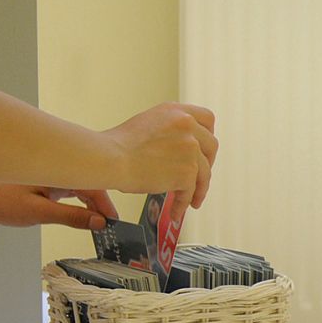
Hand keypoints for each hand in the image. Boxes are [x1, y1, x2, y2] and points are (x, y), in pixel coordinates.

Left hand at [0, 178, 118, 230]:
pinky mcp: (41, 179)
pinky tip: (81, 213)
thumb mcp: (38, 212)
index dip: (105, 202)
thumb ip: (70, 217)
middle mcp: (53, 166)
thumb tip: (99, 222)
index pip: (90, 181)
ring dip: (89, 201)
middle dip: (100, 201)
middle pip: (86, 180)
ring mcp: (47, 172)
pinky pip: (66, 187)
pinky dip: (76, 200)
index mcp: (55, 169)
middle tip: (108, 224)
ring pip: (77, 184)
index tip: (113, 220)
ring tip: (98, 221)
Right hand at [103, 102, 217, 210]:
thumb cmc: (118, 145)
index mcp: (175, 111)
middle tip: (198, 175)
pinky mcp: (188, 171)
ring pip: (204, 172)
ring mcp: (190, 148)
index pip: (207, 118)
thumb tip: (178, 148)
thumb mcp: (147, 123)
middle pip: (211, 146)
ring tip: (191, 200)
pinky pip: (191, 191)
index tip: (203, 147)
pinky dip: (184, 203)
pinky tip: (176, 211)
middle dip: (206, 163)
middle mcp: (186, 125)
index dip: (207, 134)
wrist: (110, 158)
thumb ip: (169, 129)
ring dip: (199, 188)